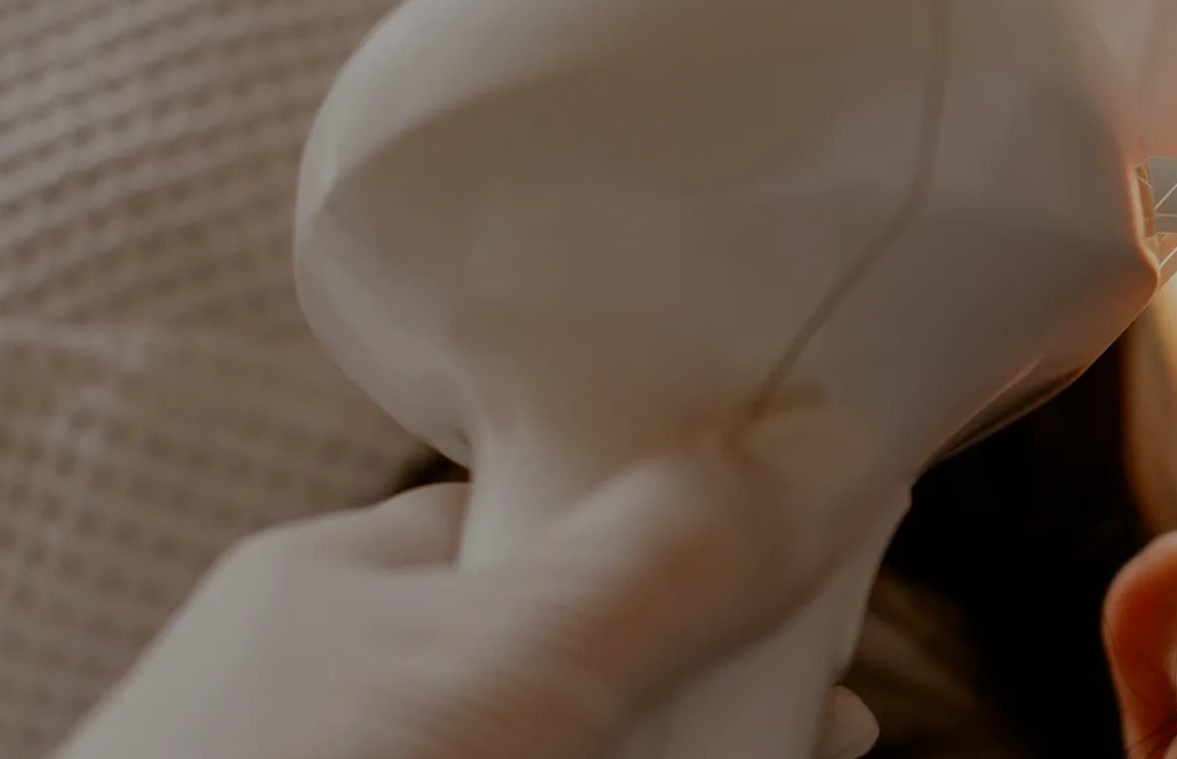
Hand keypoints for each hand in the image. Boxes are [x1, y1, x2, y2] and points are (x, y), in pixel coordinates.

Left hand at [56, 403, 903, 758]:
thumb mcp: (504, 664)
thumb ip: (668, 557)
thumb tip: (832, 449)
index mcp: (344, 589)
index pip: (557, 515)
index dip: (703, 532)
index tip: (822, 572)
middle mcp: (347, 699)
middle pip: (590, 657)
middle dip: (720, 688)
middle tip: (823, 725)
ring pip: (569, 741)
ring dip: (691, 749)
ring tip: (796, 758)